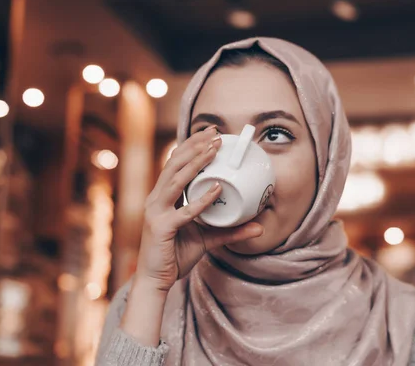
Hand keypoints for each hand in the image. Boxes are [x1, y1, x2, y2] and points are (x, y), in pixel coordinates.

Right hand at [135, 126, 263, 292]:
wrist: (156, 281)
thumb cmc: (176, 256)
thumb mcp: (207, 239)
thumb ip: (230, 231)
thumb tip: (259, 228)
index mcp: (163, 197)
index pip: (175, 163)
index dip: (191, 146)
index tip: (210, 133)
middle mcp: (156, 200)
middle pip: (174, 164)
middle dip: (195, 146)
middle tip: (215, 133)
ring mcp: (156, 212)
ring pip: (177, 180)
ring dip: (196, 162)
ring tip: (214, 149)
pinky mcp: (161, 228)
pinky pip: (184, 211)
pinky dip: (201, 199)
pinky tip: (216, 188)